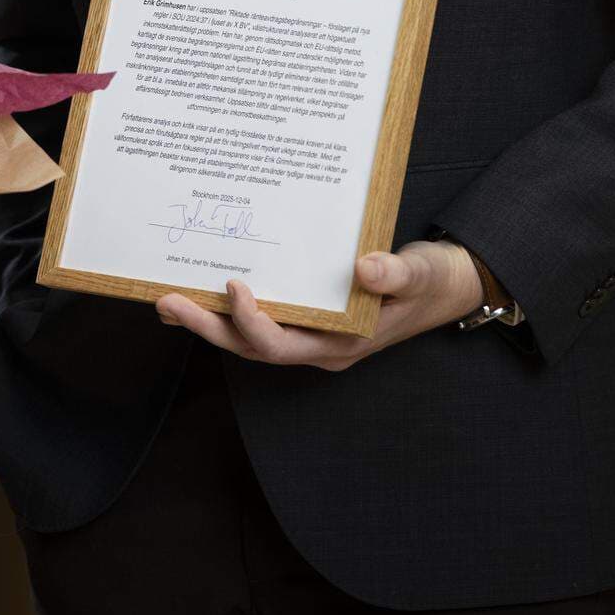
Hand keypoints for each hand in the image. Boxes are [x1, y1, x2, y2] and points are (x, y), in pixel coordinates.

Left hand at [155, 240, 484, 370]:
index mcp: (342, 343)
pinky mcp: (306, 316)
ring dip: (208, 320)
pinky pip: (260, 317)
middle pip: (252, 346)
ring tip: (167, 300)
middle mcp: (318, 345)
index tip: (233, 286)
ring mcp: (310, 333)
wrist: (447, 285)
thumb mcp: (421, 273)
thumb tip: (364, 268)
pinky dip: (226, 309)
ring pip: (249, 336)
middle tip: (167, 301)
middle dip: (208, 327)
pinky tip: (200, 290)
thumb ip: (395, 274)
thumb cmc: (433, 281)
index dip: (252, 322)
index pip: (283, 345)